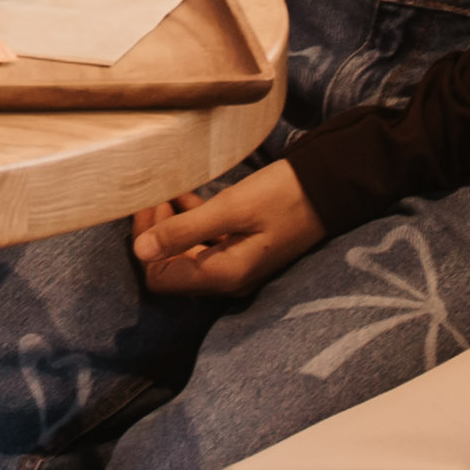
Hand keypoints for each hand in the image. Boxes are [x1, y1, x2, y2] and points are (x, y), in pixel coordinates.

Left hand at [127, 159, 322, 298]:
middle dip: (157, 232)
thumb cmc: (283, 195)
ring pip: (187, 254)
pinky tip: (189, 196)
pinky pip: (206, 245)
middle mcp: (227, 281)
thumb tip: (139, 251)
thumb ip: (185, 229)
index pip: (159, 277)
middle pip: (172, 267)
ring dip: (173, 226)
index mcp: (223, 275)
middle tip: (155, 193)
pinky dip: (192, 224)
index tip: (149, 203)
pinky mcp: (244, 253)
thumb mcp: (232, 207)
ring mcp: (237, 268)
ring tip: (169, 190)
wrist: (330, 189)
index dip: (146, 243)